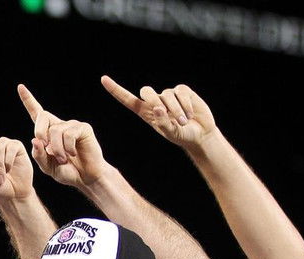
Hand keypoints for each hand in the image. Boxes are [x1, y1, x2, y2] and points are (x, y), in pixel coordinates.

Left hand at [18, 84, 109, 188]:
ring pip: (55, 130)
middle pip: (43, 116)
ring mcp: (72, 125)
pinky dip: (68, 147)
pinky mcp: (83, 128)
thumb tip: (35, 140)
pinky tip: (73, 154)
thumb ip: (38, 155)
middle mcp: (59, 125)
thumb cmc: (66, 171)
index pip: (37, 113)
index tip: (20, 87)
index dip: (28, 100)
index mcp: (49, 132)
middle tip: (47, 150)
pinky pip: (69, 134)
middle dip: (40, 133)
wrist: (85, 178)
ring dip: (57, 149)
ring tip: (64, 159)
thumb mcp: (47, 166)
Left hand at [101, 76, 217, 149]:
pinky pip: (181, 92)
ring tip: (183, 122)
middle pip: (146, 91)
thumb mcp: (170, 132)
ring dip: (176, 110)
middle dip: (153, 100)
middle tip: (165, 114)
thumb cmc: (181, 135)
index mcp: (146, 112)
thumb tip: (158, 107)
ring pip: (167, 95)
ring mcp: (169, 95)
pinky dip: (186, 105)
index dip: (115, 90)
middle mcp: (156, 101)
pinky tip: (190, 115)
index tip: (103, 79)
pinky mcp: (183, 91)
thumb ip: (162, 122)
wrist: (199, 133)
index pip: (127, 99)